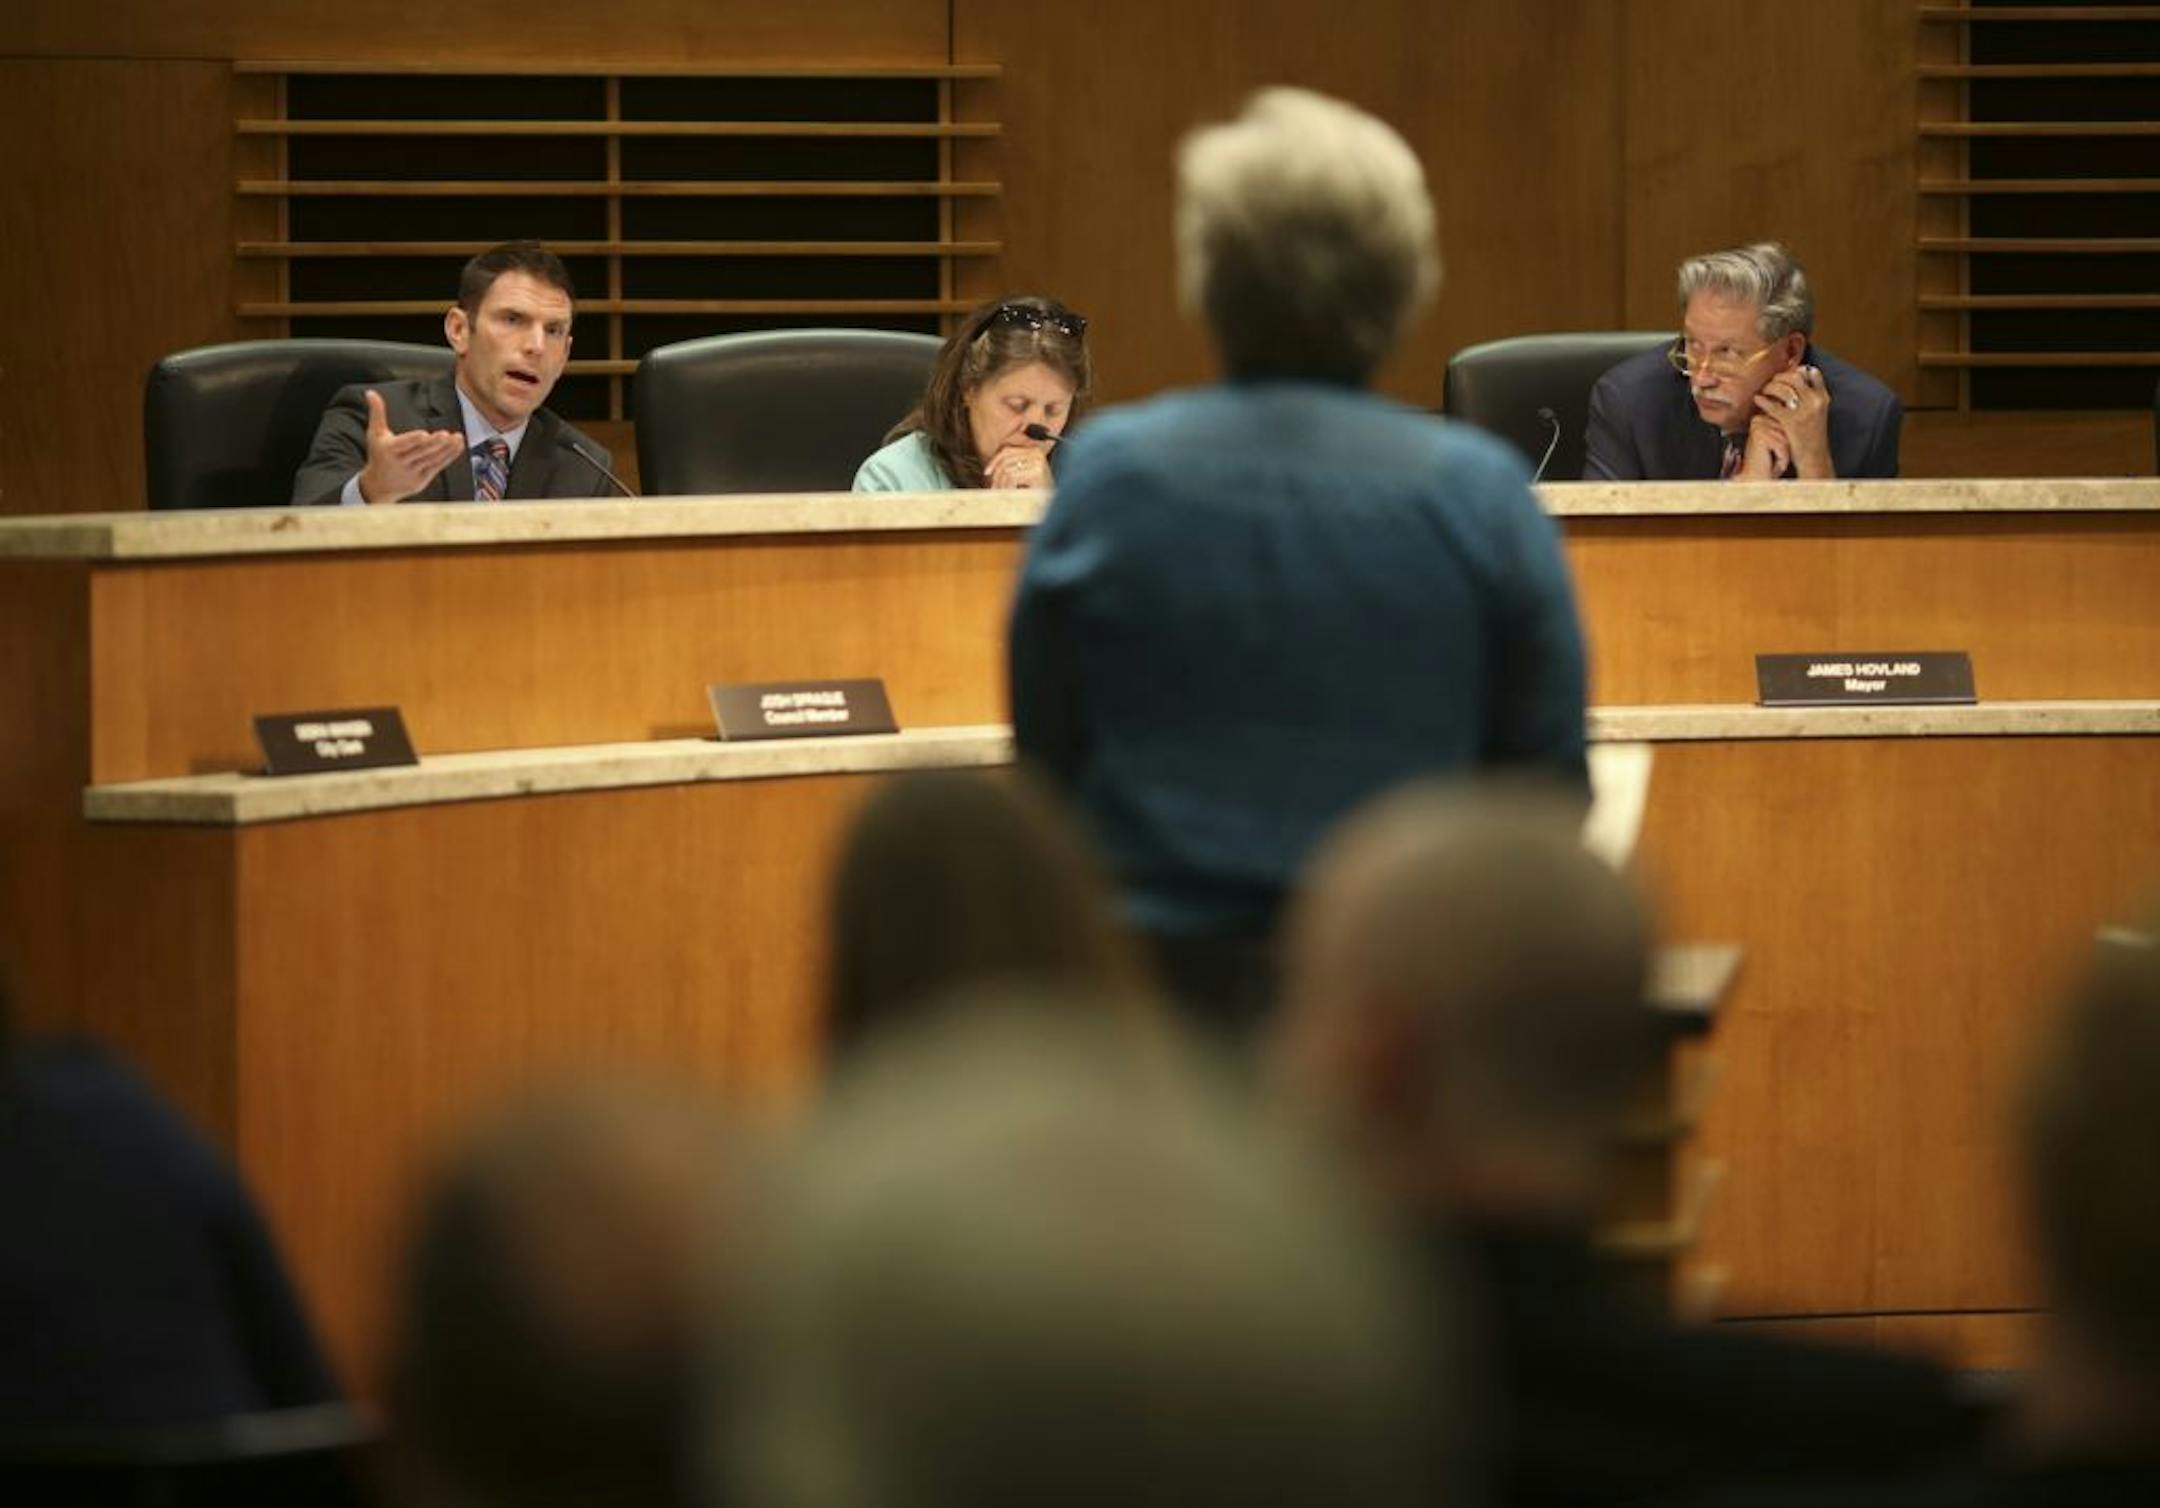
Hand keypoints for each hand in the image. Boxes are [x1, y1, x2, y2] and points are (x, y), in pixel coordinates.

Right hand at [355, 389, 465, 504]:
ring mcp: (412, 473)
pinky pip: (438, 466)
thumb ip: (377, 412)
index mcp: (388, 450)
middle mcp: (400, 463)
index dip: (413, 440)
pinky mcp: (423, 479)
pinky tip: (457, 445)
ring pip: (431, 460)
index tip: (424, 434)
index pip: (402, 444)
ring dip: (446, 449)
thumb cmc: (378, 454)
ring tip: (457, 437)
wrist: (378, 485)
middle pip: (420, 452)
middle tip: (446, 434)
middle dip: (434, 444)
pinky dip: (449, 456)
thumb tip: (371, 392)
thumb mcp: (374, 433)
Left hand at [985, 444, 1052, 489]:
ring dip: (1001, 483)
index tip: (987, 472)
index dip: (994, 461)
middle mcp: (1036, 453)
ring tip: (1001, 493)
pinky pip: (1013, 477)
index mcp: (1033, 450)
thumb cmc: (1039, 492)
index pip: (1007, 449)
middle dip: (996, 475)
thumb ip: (1011, 467)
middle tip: (993, 487)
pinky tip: (1010, 494)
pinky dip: (1008, 487)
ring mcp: (1037, 462)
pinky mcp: (1037, 472)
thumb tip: (990, 468)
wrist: (1055, 503)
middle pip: (1005, 459)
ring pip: (1007, 469)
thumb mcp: (1023, 475)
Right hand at [1739, 413, 1789, 479]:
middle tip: (1773, 457)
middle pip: (1788, 429)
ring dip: (1784, 453)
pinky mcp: (1759, 437)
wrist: (1756, 479)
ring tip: (1773, 460)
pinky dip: (1782, 458)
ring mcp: (1757, 427)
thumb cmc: (1770, 463)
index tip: (1775, 451)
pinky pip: (1782, 446)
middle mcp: (1757, 419)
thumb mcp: (1780, 441)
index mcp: (1761, 417)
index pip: (1788, 423)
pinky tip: (1773, 463)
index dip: (1787, 441)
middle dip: (1786, 447)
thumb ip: (1785, 427)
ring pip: (1786, 438)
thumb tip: (1798, 417)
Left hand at [1753, 364, 1833, 478]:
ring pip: (1783, 388)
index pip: (1812, 373)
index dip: (1797, 370)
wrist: (1813, 457)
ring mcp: (1803, 411)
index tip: (1787, 373)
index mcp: (1823, 397)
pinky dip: (1763, 400)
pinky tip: (1757, 400)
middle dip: (1781, 376)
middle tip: (1772, 381)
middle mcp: (1815, 401)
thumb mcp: (1817, 413)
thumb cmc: (1812, 436)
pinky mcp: (1790, 422)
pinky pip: (1773, 405)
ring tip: (1764, 390)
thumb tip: (1795, 382)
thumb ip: (1810, 398)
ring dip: (1770, 386)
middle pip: (1795, 376)